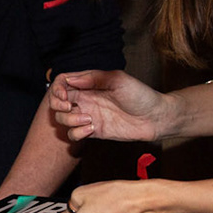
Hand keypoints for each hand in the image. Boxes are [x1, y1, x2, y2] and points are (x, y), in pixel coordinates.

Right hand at [48, 70, 173, 142]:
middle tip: (69, 107)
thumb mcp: (118, 80)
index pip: (62, 82)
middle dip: (57, 105)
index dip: (57, 88)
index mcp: (90, 84)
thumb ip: (94, 78)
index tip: (65, 95)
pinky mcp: (93, 131)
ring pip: (63, 119)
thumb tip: (70, 79)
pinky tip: (92, 129)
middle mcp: (86, 99)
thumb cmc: (141, 95)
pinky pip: (74, 134)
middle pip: (57, 101)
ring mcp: (88, 115)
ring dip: (69, 120)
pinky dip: (77, 132)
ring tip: (89, 120)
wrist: (156, 118)